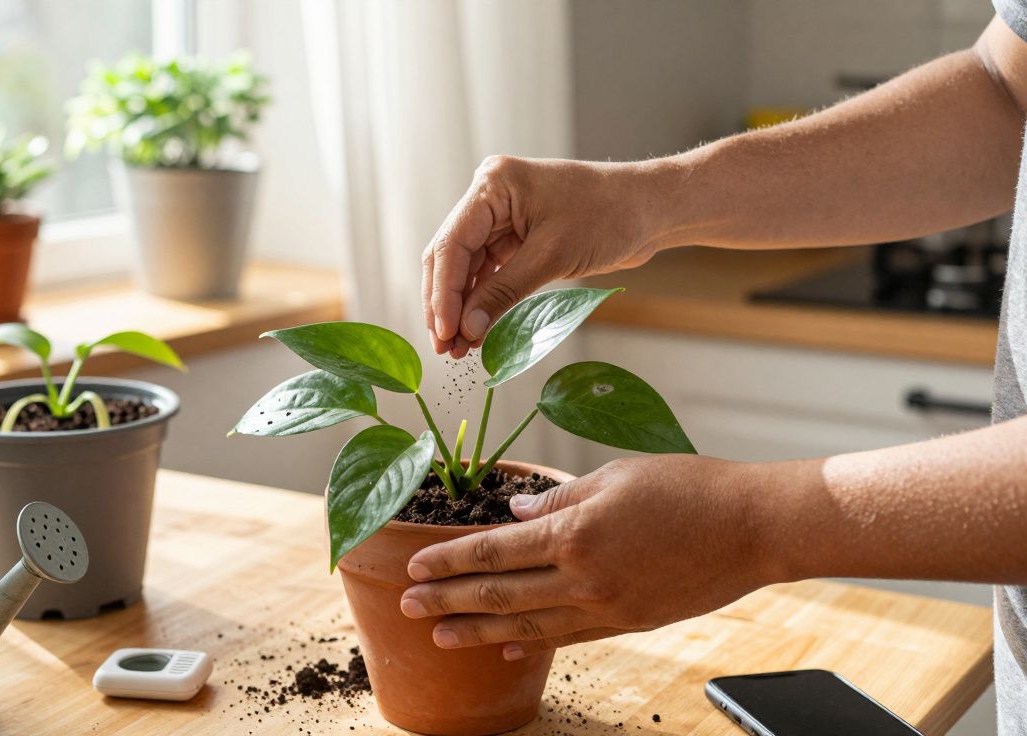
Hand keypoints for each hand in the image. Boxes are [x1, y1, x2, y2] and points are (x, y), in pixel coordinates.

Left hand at [398, 455, 786, 658]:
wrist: (753, 527)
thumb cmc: (688, 488)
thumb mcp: (616, 476)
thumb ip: (559, 499)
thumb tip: (515, 514)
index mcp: (575, 533)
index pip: (494, 551)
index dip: (449, 561)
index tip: (415, 568)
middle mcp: (584, 577)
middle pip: (499, 593)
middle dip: (448, 601)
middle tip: (408, 608)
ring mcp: (607, 606)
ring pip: (528, 624)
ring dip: (478, 631)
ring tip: (441, 637)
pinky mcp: (629, 622)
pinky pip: (569, 637)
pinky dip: (532, 642)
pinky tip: (505, 645)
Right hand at [422, 156, 663, 356]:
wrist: (651, 209)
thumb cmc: (609, 216)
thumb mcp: (552, 256)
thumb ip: (504, 292)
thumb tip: (466, 330)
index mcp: (493, 186)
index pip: (451, 244)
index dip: (443, 293)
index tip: (443, 332)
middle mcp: (490, 198)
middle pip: (450, 257)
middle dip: (445, 304)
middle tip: (444, 348)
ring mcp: (501, 219)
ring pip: (465, 269)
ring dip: (461, 308)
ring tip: (458, 349)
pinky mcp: (515, 238)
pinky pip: (488, 273)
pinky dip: (482, 302)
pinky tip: (477, 332)